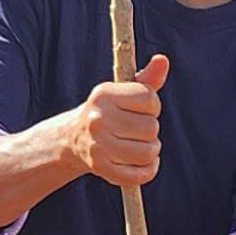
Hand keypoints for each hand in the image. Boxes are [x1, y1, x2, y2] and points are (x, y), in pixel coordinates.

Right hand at [65, 54, 168, 186]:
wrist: (72, 139)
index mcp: (103, 94)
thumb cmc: (106, 112)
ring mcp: (99, 146)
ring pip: (149, 152)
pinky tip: (142, 162)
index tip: (142, 109)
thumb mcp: (121, 92)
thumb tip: (163, 60)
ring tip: (139, 145)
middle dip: (150, 129)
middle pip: (151, 127)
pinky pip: (141, 174)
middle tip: (137, 129)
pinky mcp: (102, 169)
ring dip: (151, 150)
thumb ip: (146, 79)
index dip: (152, 106)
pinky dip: (148, 170)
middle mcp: (98, 119)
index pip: (149, 99)